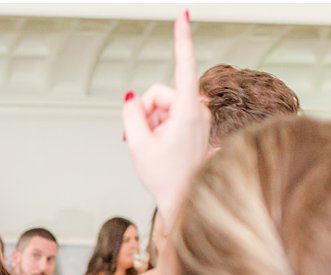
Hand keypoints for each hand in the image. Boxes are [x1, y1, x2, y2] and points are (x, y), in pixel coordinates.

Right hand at [121, 12, 210, 223]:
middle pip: (160, 92)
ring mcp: (200, 116)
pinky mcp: (198, 122)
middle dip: (146, 111)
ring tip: (152, 147)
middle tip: (142, 139)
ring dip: (152, 122)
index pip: (183, 66)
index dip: (181, 39)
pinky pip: (171, 113)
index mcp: (188, 112)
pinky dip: (160, 126)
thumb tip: (132, 98)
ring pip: (164, 104)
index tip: (184, 14)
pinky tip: (158, 145)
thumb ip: (131, 115)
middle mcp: (199, 109)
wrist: (186, 200)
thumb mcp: (138, 145)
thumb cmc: (166, 178)